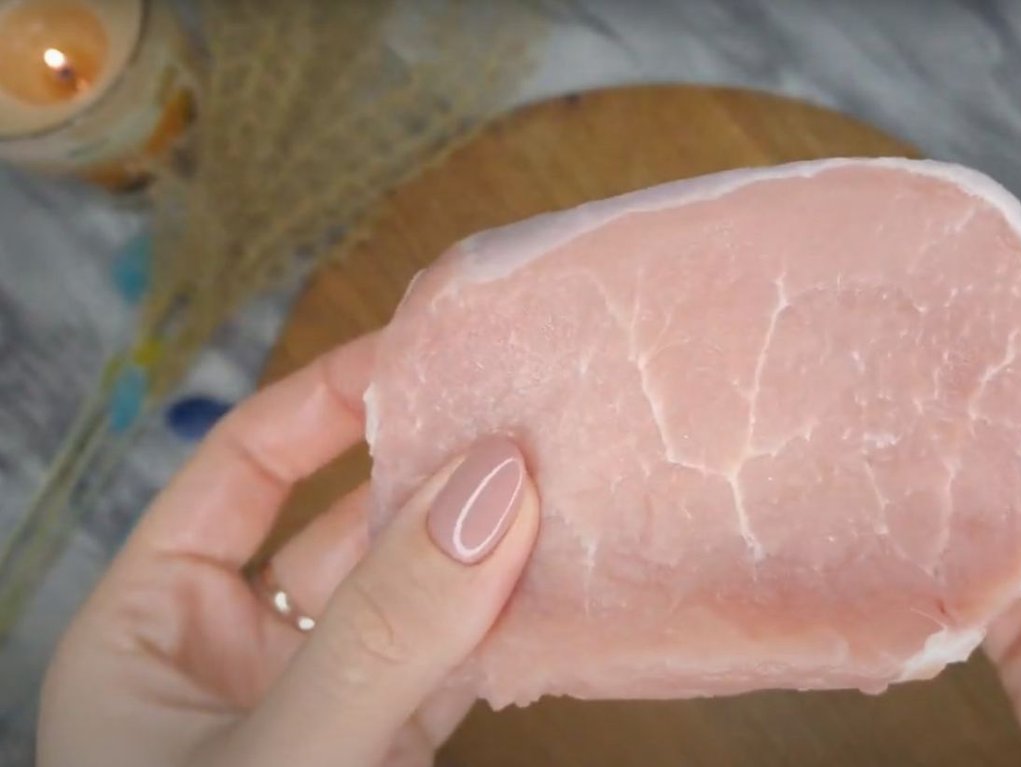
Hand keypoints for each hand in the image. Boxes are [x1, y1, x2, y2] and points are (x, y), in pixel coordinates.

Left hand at [37, 335, 540, 766]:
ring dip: (492, 547)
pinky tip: (574, 578)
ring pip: (420, 595)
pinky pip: (462, 663)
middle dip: (439, 470)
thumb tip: (492, 485)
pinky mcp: (397, 748)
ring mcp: (328, 704)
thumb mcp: (275, 753)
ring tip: (573, 480)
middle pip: (352, 524)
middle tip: (530, 412)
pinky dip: (517, 626)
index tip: (430, 348)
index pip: (244, 466)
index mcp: (152, 629)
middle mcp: (241, 654)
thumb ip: (379, 631)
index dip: (331, 397)